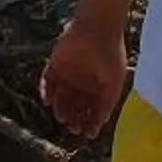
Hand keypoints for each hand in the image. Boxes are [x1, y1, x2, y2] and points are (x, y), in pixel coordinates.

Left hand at [37, 13, 127, 140]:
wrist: (97, 27)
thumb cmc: (111, 54)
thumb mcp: (115, 82)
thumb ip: (108, 102)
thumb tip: (103, 122)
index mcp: (97, 84)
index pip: (92, 108)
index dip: (90, 121)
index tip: (89, 133)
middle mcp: (82, 81)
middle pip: (75, 105)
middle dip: (74, 118)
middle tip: (73, 127)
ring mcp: (67, 72)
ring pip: (60, 96)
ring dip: (60, 108)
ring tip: (62, 116)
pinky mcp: (54, 63)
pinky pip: (47, 81)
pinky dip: (45, 91)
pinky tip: (48, 101)